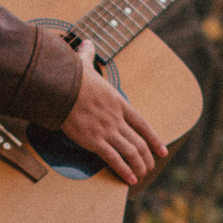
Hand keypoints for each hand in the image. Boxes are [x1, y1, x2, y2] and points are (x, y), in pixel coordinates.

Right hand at [56, 40, 165, 185]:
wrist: (60, 87)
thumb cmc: (71, 76)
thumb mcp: (84, 64)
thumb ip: (88, 56)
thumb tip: (86, 42)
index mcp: (118, 102)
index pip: (142, 123)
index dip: (154, 139)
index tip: (162, 150)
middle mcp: (116, 118)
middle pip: (140, 142)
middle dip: (147, 158)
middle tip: (149, 168)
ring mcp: (107, 130)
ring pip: (131, 152)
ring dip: (138, 166)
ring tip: (141, 176)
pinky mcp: (94, 141)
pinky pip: (114, 159)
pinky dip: (123, 170)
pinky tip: (129, 179)